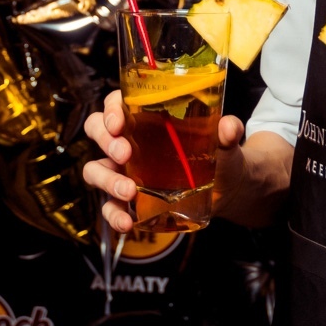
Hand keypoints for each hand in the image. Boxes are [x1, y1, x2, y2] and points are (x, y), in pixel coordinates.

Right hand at [83, 89, 245, 234]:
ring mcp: (125, 170)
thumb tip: (229, 127)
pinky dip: (113, 215)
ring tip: (129, 191)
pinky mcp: (129, 199)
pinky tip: (127, 223)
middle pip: (97, 131)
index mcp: (146, 117)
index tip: (119, 121)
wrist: (227, 188)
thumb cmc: (219, 153)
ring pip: (96, 170)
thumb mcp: (225, 141)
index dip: (110, 109)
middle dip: (105, 141)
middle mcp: (129, 140)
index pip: (115, 102)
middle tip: (125, 154)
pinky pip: (109, 206)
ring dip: (106, 180)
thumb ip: (228, 132)